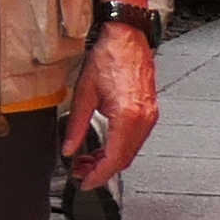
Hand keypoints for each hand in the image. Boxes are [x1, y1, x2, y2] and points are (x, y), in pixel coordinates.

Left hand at [62, 22, 160, 185]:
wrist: (126, 36)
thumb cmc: (109, 56)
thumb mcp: (83, 93)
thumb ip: (75, 126)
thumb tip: (70, 149)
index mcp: (128, 116)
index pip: (114, 159)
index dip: (98, 176)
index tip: (84, 182)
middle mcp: (143, 119)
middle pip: (124, 159)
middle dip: (102, 170)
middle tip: (81, 171)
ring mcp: (150, 115)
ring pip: (131, 150)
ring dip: (110, 159)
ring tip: (88, 159)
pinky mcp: (150, 110)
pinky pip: (136, 138)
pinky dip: (119, 147)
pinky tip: (103, 145)